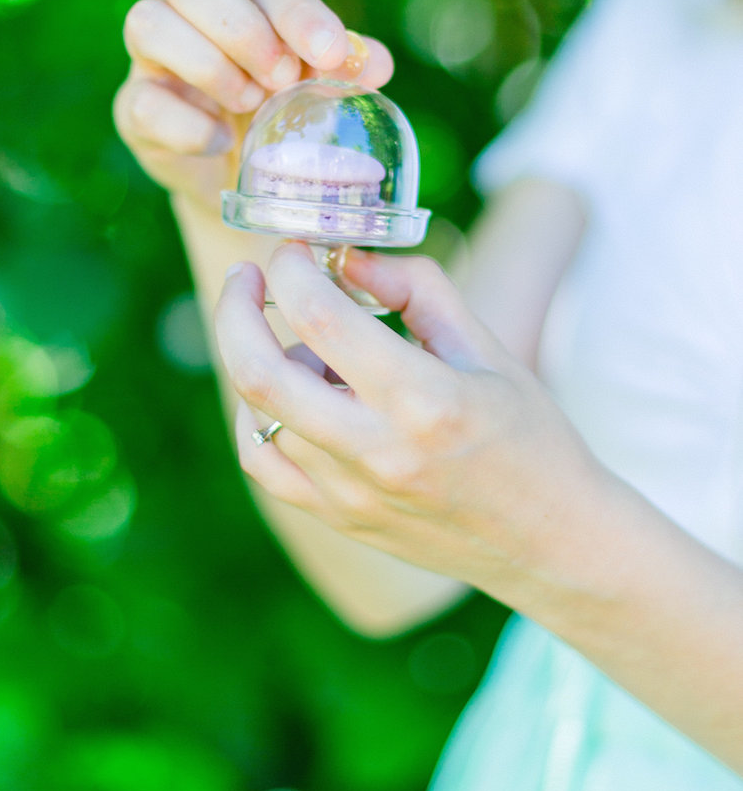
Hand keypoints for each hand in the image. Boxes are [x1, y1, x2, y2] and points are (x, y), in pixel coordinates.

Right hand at [113, 0, 393, 212]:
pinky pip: (142, 103)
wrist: (245, 175)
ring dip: (208, 65)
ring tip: (252, 103)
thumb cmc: (285, 108)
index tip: (332, 54)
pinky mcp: (135, 108)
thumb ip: (345, 68)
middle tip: (283, 79)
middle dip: (241, 28)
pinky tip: (224, 143)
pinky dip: (189, 126)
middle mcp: (187, 9)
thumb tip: (375, 63)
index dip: (296, 10)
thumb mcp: (321, 85)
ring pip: (147, 23)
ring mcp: (152, 57)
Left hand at [214, 242, 608, 599]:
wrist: (553, 542)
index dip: (291, 268)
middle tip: (247, 277)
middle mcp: (376, 451)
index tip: (294, 247)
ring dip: (265, 361)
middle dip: (237, 307)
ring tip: (316, 352)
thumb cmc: (530, 436)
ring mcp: (349, 493)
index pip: (320, 317)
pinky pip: (263, 462)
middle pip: (259, 371)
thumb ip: (415, 290)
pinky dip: (255, 417)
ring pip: (257, 413)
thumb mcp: (488, 347)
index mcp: (424, 399)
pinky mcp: (338, 519)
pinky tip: (286, 396)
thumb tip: (345, 257)